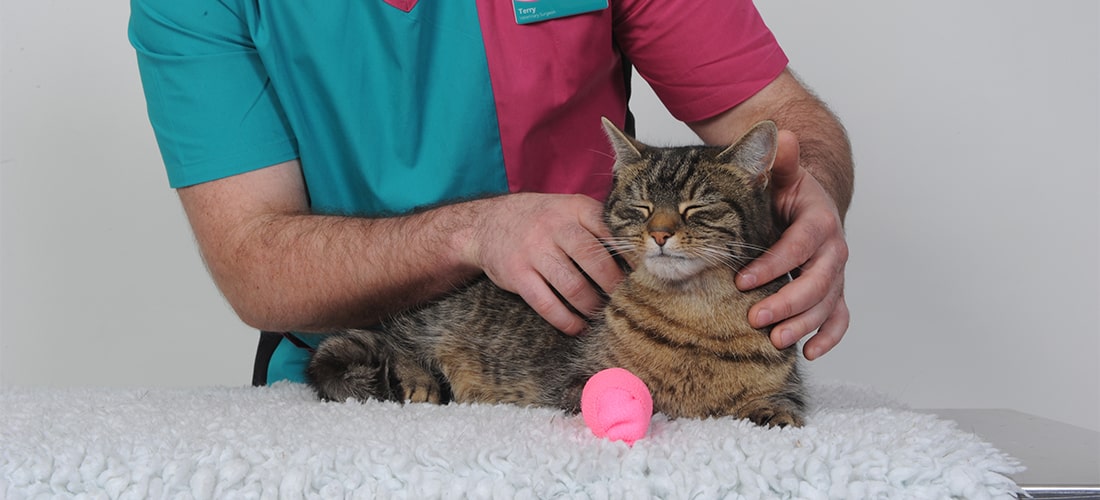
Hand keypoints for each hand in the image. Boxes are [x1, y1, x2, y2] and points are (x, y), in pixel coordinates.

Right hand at [465, 193, 624, 334]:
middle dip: (615, 287)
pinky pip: (547, 304)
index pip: (610, 231)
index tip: (643, 274)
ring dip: (592, 307)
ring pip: (574, 287)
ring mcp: (534, 251)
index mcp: (574, 208)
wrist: (486, 223)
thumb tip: (634, 258)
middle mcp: (554, 227)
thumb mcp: (566, 209)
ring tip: (602, 315)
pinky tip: (577, 327)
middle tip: (625, 301)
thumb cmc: (539, 220)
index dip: (630, 256)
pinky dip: (566, 321)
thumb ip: (596, 224)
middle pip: (595, 262)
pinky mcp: (517, 275)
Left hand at [736, 130, 849, 359]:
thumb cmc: (786, 193)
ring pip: (828, 303)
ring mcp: (834, 273)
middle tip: (755, 316)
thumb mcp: (779, 175)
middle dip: (788, 301)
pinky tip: (809, 353)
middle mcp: (833, 249)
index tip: (742, 279)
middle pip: (819, 280)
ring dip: (803, 324)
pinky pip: (840, 318)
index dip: (774, 263)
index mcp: (818, 219)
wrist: (808, 206)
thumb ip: (775, 162)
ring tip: (774, 340)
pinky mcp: (833, 291)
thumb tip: (778, 134)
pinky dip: (828, 337)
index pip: (800, 243)